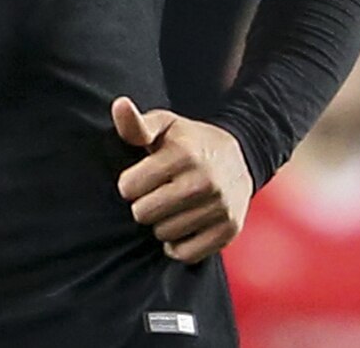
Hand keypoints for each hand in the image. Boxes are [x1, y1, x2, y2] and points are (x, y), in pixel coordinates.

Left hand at [112, 96, 253, 262]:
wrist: (240, 156)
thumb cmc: (188, 141)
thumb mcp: (163, 125)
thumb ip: (135, 123)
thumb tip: (119, 105)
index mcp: (183, 153)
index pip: (128, 187)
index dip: (129, 184)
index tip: (141, 177)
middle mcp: (204, 180)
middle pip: (143, 214)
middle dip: (144, 205)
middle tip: (156, 193)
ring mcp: (220, 206)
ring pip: (164, 234)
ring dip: (162, 224)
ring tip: (172, 206)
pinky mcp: (230, 229)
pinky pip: (186, 253)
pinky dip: (179, 244)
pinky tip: (183, 225)